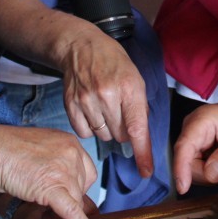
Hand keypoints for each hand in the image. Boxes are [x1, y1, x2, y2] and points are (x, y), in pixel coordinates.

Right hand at [0, 0, 154, 178]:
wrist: (81, 46)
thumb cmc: (113, 63)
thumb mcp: (135, 78)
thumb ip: (139, 108)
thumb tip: (139, 138)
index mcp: (130, 88)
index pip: (138, 128)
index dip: (143, 153)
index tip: (146, 172)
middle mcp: (108, 95)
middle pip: (120, 135)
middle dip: (123, 129)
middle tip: (119, 109)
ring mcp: (87, 100)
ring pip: (103, 135)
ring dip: (107, 128)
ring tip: (105, 106)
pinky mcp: (71, 104)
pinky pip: (84, 132)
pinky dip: (90, 127)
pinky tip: (91, 110)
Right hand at [0, 126, 105, 218]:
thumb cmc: (6, 151)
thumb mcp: (41, 151)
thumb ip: (56, 165)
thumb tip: (68, 192)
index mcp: (70, 142)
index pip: (87, 171)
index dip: (76, 185)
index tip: (66, 192)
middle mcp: (72, 154)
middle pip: (82, 187)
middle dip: (69, 198)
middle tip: (49, 204)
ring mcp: (64, 170)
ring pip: (76, 200)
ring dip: (62, 209)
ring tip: (40, 207)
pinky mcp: (53, 188)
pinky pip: (73, 212)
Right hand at [173, 95, 217, 194]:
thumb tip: (210, 175)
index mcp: (202, 121)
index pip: (184, 147)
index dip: (181, 169)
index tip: (182, 188)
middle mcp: (191, 128)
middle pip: (187, 162)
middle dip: (206, 172)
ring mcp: (193, 138)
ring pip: (191, 167)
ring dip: (209, 172)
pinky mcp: (196, 146)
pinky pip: (197, 166)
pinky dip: (210, 169)